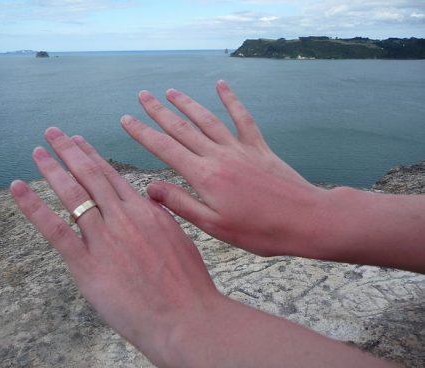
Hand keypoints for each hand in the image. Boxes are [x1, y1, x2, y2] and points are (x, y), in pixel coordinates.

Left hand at [10, 128, 220, 366]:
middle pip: (90, 175)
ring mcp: (104, 238)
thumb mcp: (179, 237)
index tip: (78, 141)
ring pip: (73, 194)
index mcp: (145, 210)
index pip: (111, 175)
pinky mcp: (88, 263)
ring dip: (52, 169)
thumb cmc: (187, 282)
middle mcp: (122, 216)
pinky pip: (56, 229)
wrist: (185, 315)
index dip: (91, 155)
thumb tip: (149, 200)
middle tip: (53, 133)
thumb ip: (160, 216)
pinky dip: (34, 207)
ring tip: (38, 151)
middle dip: (69, 150)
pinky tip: (19, 188)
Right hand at [121, 81, 424, 271]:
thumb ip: (181, 204)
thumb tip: (150, 189)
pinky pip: (242, 118)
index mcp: (205, 176)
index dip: (143, 133)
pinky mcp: (259, 148)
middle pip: (183, 128)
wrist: (305, 221)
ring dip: (187, 103)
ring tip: (171, 91)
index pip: (165, 149)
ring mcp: (240, 149)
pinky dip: (231, 100)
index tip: (126, 120)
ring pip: (208, 120)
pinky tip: (221, 86)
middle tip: (142, 95)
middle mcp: (219, 156)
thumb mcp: (214, 226)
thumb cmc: (259, 231)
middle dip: (159, 111)